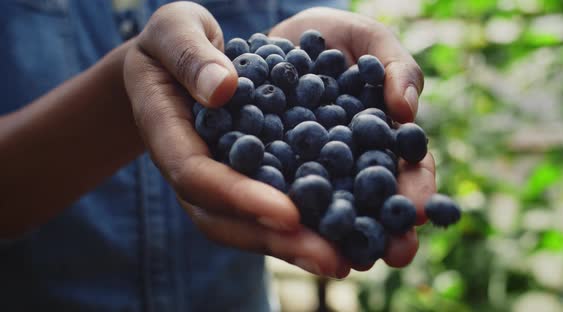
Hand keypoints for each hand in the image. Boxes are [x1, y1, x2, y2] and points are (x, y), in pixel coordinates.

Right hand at [124, 2, 349, 278]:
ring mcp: (214, 181)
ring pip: (246, 227)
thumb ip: (190, 55)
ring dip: (293, 247)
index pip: (197, 175)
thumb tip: (223, 89)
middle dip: (275, 241)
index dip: (240, 197)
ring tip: (343, 259)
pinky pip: (265, 212)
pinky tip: (341, 236)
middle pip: (224, 219)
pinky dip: (300, 228)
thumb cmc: (173, 39)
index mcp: (167, 134)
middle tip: (329, 259)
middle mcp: (190, 169)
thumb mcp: (174, 29)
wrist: (176, 61)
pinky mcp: (241, 180)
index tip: (288, 212)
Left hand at [270, 7, 435, 269]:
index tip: (419, 211)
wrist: (272, 37)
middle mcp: (349, 165)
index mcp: (382, 141)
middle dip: (385, 229)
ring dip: (338, 236)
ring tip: (343, 260)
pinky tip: (286, 228)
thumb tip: (407, 111)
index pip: (408, 172)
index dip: (416, 191)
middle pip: (372, 203)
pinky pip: (277, 191)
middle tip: (394, 254)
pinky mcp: (270, 170)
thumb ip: (396, 67)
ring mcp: (310, 171)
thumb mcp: (368, 40)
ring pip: (327, 209)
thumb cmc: (332, 38)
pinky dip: (283, 209)